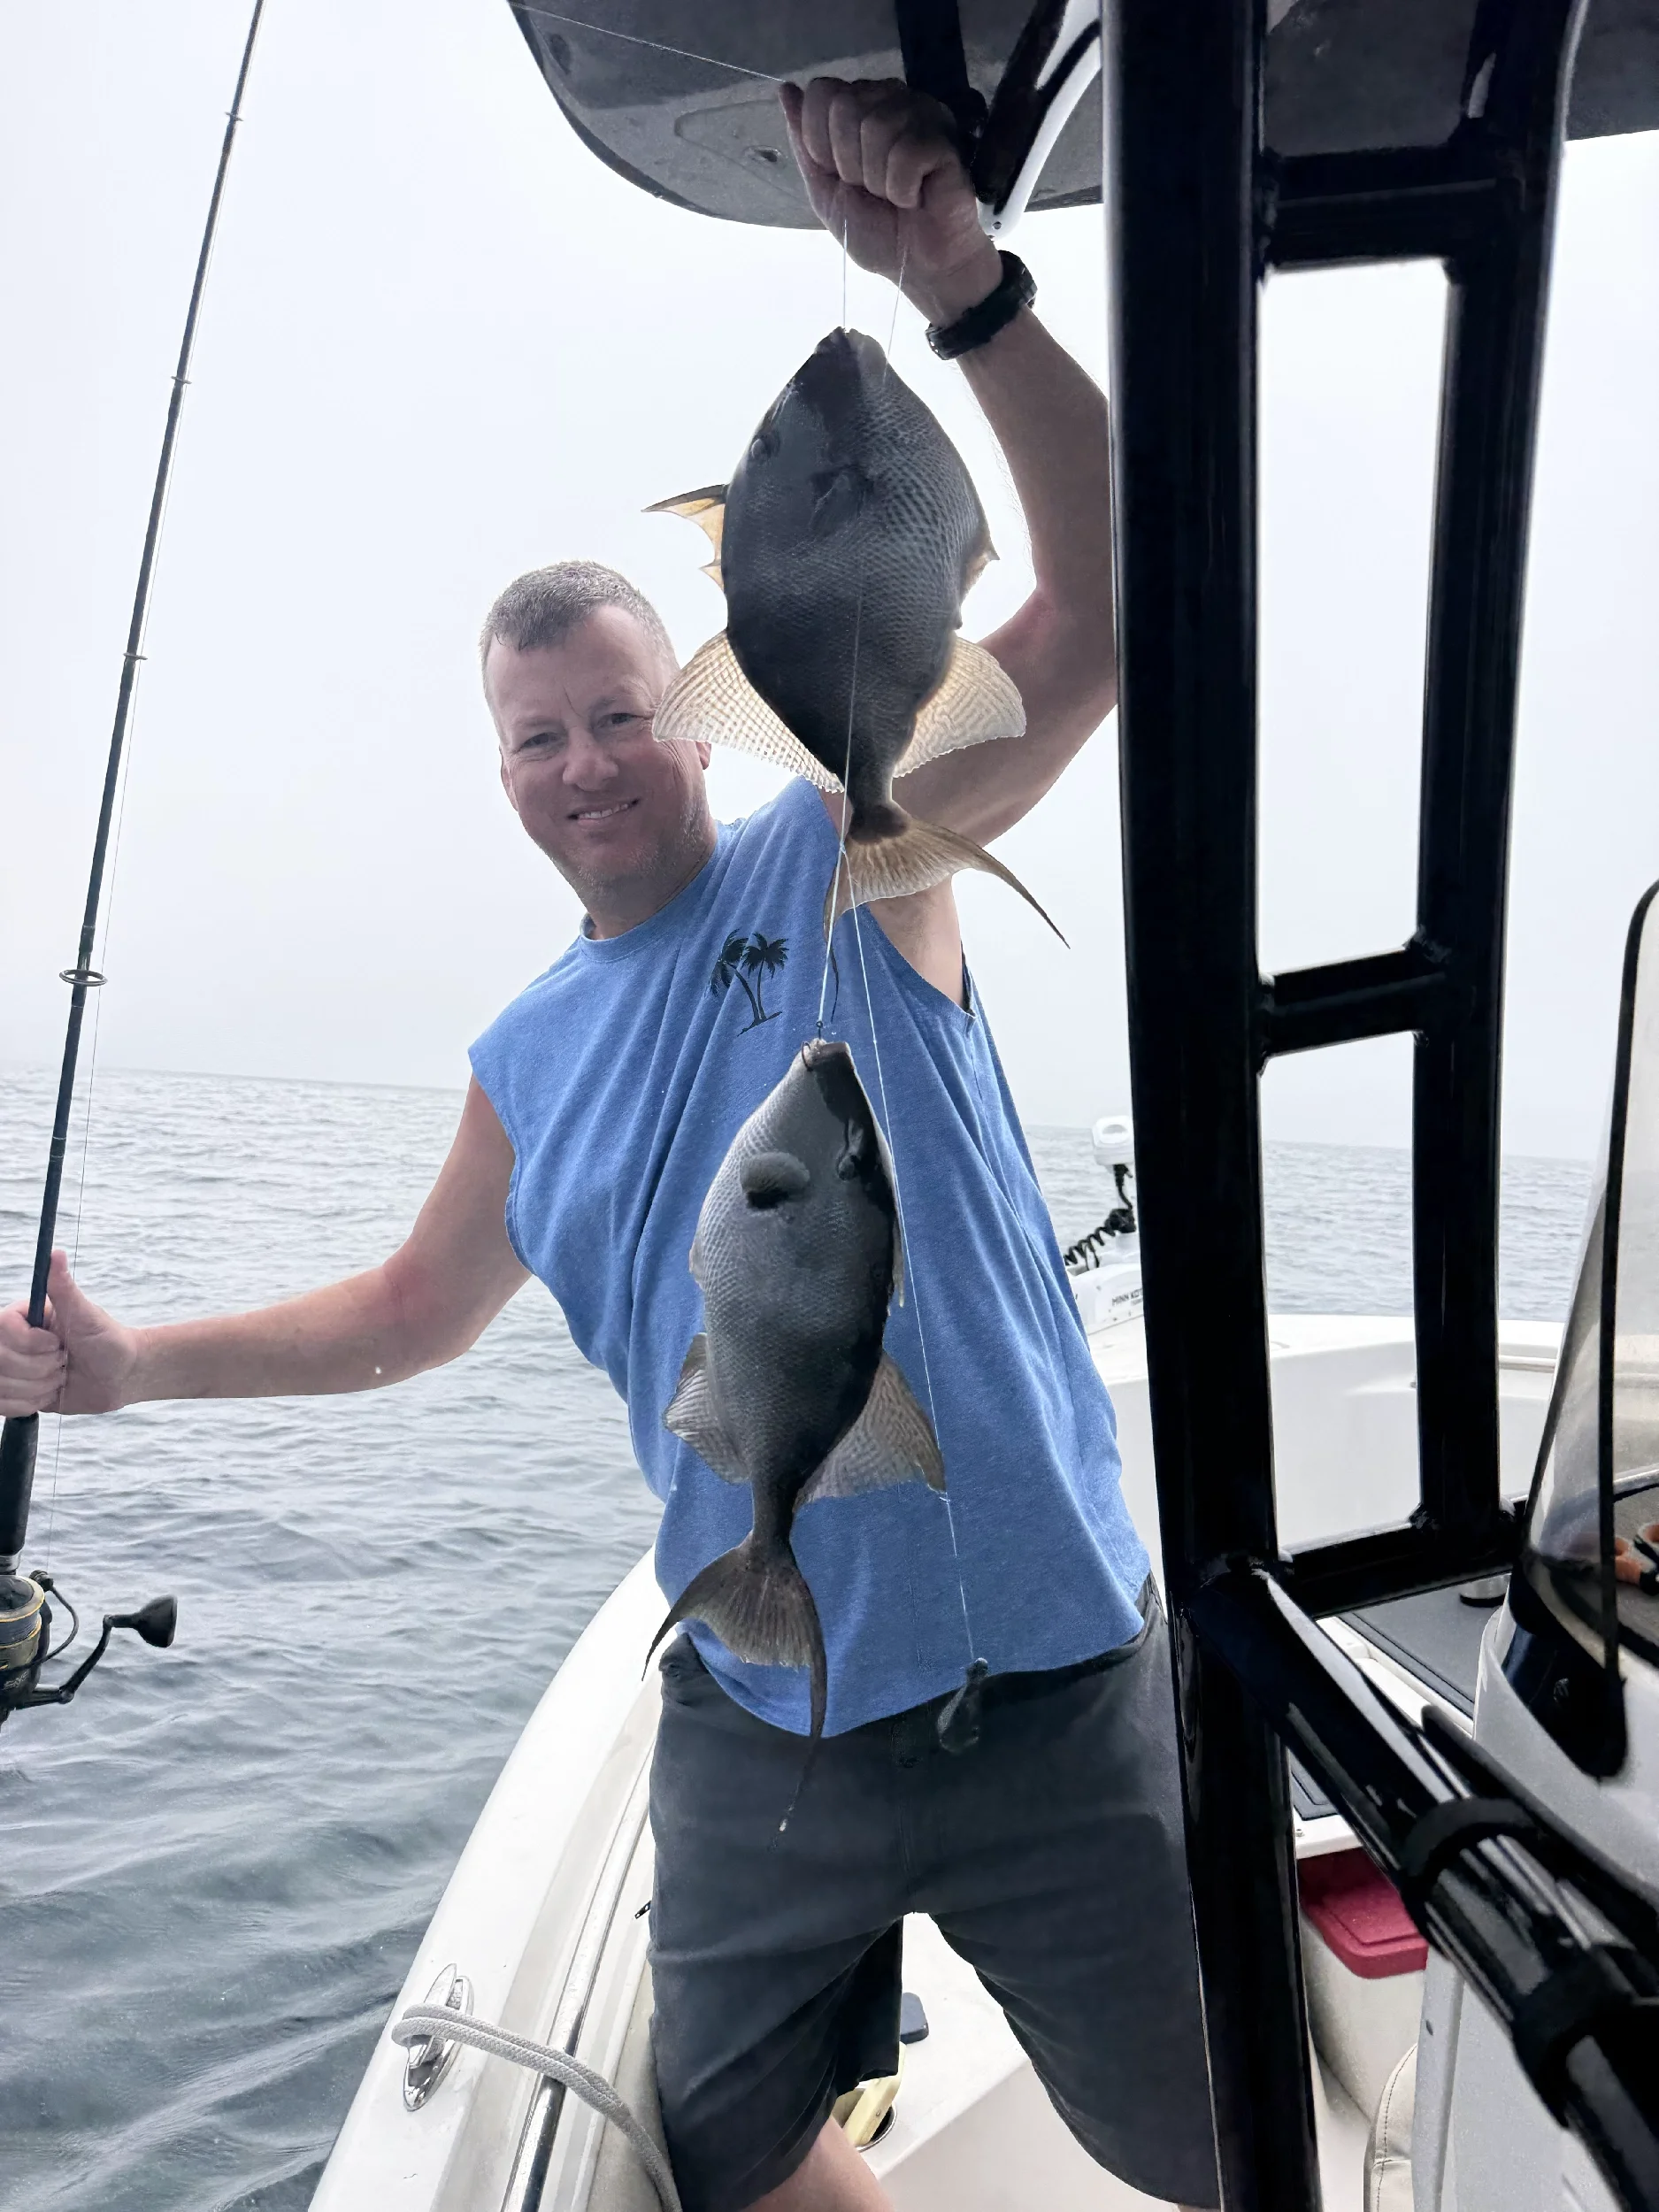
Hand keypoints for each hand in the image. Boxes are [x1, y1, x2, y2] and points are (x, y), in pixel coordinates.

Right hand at [0, 1252, 137, 1415]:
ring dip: (37, 1388)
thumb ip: (64, 1288)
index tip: (57, 1344)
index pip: (2, 1327)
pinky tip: (51, 1393)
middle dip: (38, 1368)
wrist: (120, 1376)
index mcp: (26, 1318)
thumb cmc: (108, 1340)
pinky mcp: (15, 1393)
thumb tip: (54, 1253)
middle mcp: (13, 1341)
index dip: (28, 1342)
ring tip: (61, 1377)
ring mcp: (12, 1368)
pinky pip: (2, 1405)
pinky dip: (28, 1404)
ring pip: (0, 1384)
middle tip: (64, 1362)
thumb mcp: (87, 1314)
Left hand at [781, 78, 1002, 326]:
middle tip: (873, 190)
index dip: (821, 141)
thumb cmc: (878, 232)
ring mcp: (921, 114)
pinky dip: (903, 188)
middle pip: (845, 105)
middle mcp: (890, 100)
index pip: (822, 91)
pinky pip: (906, 152)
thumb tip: (786, 89)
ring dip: (877, 179)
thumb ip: (804, 141)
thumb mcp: (825, 190)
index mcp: (860, 106)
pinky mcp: (944, 137)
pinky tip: (916, 198)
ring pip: (875, 126)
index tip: (842, 175)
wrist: (918, 267)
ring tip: (896, 196)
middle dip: (849, 162)